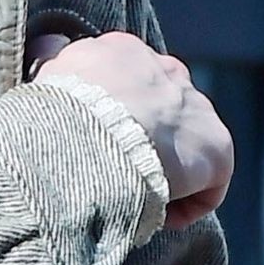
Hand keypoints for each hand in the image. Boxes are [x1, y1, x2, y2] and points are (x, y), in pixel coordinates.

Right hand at [30, 32, 233, 228]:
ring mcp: (197, 107)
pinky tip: (156, 214)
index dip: (113, 114)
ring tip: (136, 194)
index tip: (94, 142)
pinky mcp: (218, 148)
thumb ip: (51, 59)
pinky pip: (206, 183)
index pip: (126, 80)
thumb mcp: (45, 74)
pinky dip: (185, 204)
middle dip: (146, 136)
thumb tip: (50, 49)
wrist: (87, 141)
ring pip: (185, 144)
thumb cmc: (58, 113)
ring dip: (165, 169)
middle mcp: (167, 69)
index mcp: (123, 50)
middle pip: (163, 107)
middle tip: (118, 167)